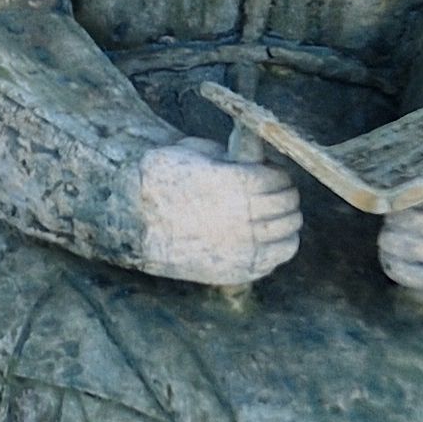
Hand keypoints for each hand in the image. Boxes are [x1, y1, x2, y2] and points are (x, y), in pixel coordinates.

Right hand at [131, 137, 301, 287]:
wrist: (134, 223)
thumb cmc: (159, 182)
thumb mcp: (193, 152)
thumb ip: (227, 155)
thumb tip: (254, 157)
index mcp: (240, 182)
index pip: (280, 178)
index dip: (277, 175)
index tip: (272, 176)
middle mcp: (247, 215)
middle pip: (287, 205)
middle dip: (285, 197)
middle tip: (278, 195)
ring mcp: (244, 246)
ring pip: (288, 232)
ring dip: (286, 222)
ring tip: (277, 218)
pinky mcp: (239, 269)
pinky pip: (276, 258)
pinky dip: (280, 247)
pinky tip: (269, 240)